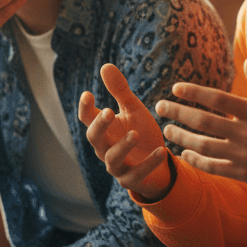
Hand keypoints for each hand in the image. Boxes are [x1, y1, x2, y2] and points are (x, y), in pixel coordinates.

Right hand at [79, 63, 171, 200]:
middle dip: (99, 126)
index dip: (85, 108)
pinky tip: (161, 151)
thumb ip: (120, 91)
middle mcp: (105, 148)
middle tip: (108, 111)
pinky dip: (149, 163)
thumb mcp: (133, 109)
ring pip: (112, 159)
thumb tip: (105, 66)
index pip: (87, 119)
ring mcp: (117, 167)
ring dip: (123, 146)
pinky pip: (138, 173)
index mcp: (104, 130)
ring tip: (134, 134)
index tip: (88, 94)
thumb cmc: (141, 132)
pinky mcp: (132, 180)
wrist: (159, 162)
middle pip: (94, 138)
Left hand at [157, 58, 246, 196]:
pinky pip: (213, 168)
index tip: (176, 88)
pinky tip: (184, 153)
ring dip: (181, 138)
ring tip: (167, 130)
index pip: (217, 99)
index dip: (193, 92)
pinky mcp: (244, 175)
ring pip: (203, 146)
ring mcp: (244, 156)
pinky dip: (195, 161)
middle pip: (203, 122)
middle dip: (178, 113)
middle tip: (160, 106)